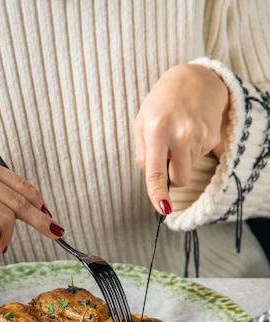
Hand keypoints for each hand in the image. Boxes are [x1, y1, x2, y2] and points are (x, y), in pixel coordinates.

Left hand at [133, 63, 229, 214]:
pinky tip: (190, 131)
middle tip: (167, 155)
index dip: (158, 194)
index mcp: (157, 131)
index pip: (156, 172)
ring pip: (188, 169)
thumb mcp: (141, 123)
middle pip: (178, 179)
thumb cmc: (161, 103)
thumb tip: (150, 177)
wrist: (194, 79)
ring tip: (179, 134)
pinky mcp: (212, 137)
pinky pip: (199, 157)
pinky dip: (192, 150)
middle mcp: (180, 135)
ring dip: (182, 159)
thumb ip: (141, 153)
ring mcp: (199, 136)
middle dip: (172, 176)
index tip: (162, 209)